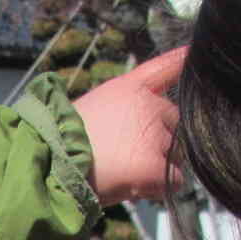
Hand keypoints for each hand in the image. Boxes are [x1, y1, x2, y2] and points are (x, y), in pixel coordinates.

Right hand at [73, 45, 184, 203]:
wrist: (48, 162)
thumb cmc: (60, 140)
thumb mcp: (90, 110)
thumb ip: (121, 110)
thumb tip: (147, 125)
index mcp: (130, 89)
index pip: (164, 67)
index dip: (180, 60)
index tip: (191, 51)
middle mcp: (149, 106)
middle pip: (175, 124)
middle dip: (159, 141)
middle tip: (127, 158)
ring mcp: (154, 136)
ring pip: (174, 154)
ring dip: (157, 166)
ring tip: (123, 174)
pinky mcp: (154, 166)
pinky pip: (173, 180)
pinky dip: (158, 188)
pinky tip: (135, 188)